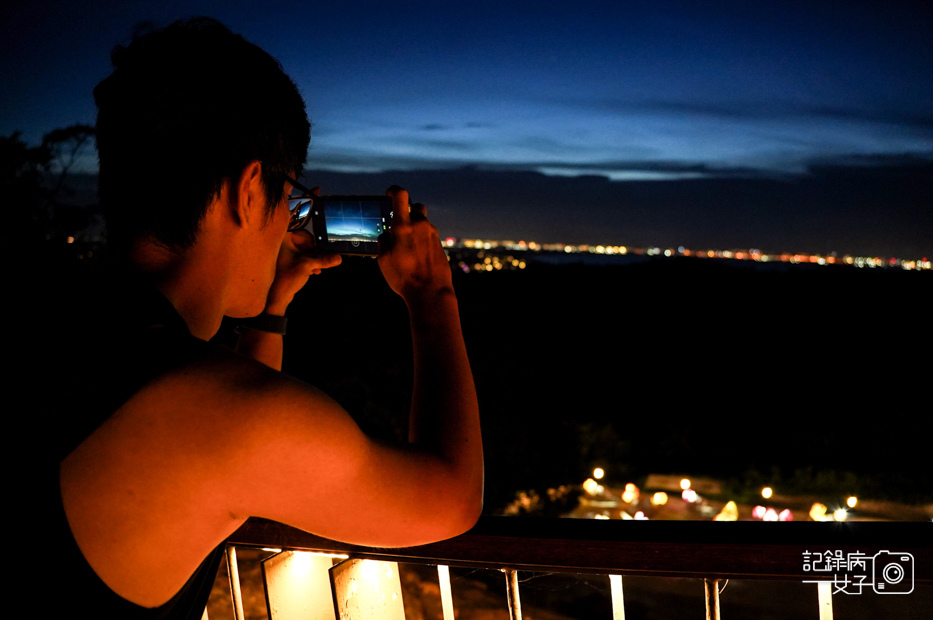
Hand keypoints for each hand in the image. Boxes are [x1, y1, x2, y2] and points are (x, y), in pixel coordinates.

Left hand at [265, 187, 341, 314]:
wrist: (274, 300)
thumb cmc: (284, 279)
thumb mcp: (307, 267)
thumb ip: (323, 260)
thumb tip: (340, 257)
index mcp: (281, 234)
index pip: (296, 212)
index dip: (308, 200)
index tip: (318, 189)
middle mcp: (280, 238)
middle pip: (305, 235)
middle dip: (314, 249)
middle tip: (316, 262)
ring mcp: (282, 248)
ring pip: (305, 247)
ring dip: (312, 258)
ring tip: (314, 271)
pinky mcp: (285, 258)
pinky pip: (302, 254)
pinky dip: (308, 261)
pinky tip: (312, 272)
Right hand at [377, 186, 453, 306]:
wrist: (430, 292)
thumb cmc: (404, 278)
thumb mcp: (383, 260)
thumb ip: (383, 242)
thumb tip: (386, 235)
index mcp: (403, 226)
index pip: (401, 195)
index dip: (394, 190)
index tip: (389, 194)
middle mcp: (420, 226)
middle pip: (415, 207)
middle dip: (407, 212)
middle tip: (399, 225)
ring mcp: (432, 234)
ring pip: (423, 222)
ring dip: (415, 227)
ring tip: (407, 246)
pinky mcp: (440, 244)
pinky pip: (429, 235)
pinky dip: (422, 239)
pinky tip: (416, 255)